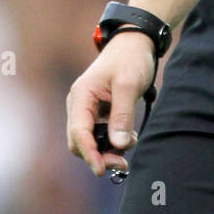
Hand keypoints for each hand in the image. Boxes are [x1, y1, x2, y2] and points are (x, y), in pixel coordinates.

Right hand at [66, 31, 155, 177]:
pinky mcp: (97, 113)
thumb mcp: (129, 84)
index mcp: (81, 95)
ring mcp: (87, 109)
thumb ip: (122, 115)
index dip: (89, 154)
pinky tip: (128, 138)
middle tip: (123, 163)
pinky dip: (111, 142)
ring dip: (107, 150)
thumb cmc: (130, 58)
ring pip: (89, 141)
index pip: (79, 132)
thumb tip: (118, 145)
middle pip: (80, 142)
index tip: (101, 170)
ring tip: (130, 144)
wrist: (135, 43)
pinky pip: (99, 135)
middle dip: (99, 155)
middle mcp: (79, 104)